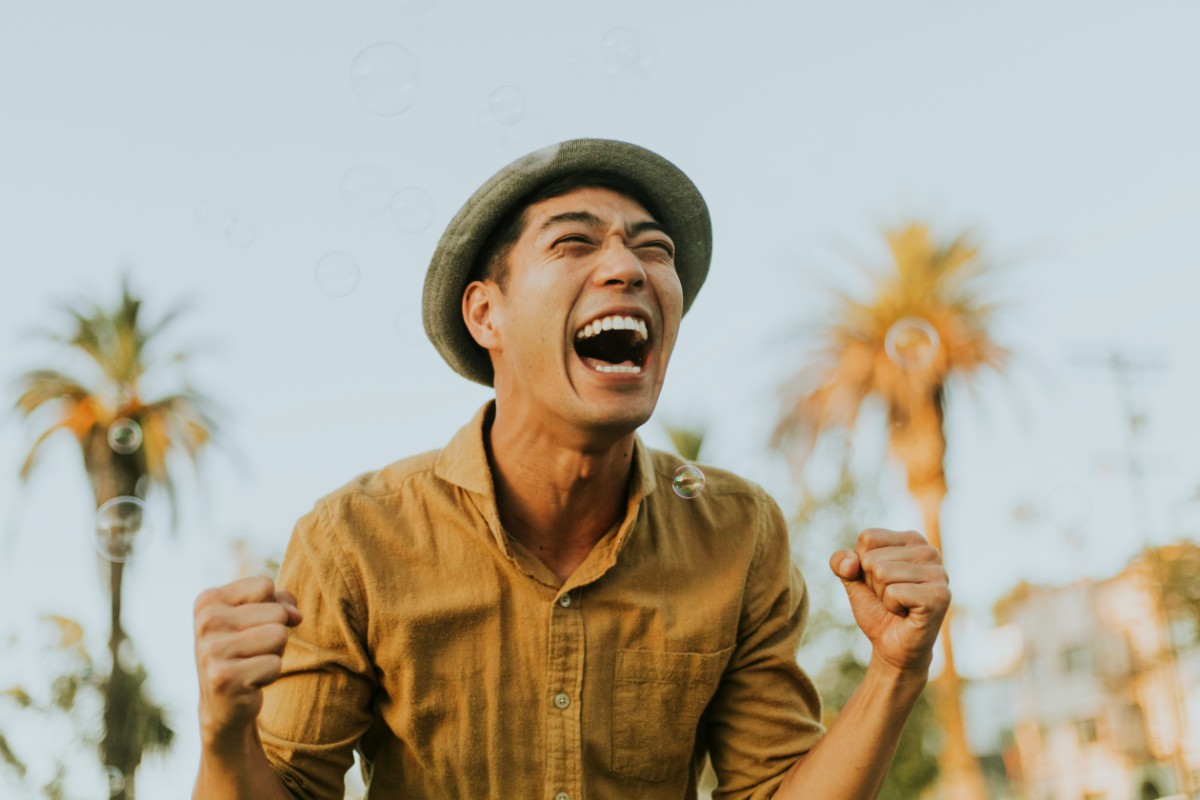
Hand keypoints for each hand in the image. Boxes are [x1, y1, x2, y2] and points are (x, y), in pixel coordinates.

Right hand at [193, 576, 301, 748]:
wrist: (224, 702)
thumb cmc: (247, 650)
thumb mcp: (260, 615)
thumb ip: (281, 601)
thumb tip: (295, 616)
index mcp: (208, 601)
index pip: (265, 585)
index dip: (272, 606)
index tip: (252, 627)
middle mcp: (205, 622)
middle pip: (277, 612)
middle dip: (275, 634)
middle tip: (252, 651)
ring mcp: (211, 650)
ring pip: (279, 635)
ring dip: (275, 653)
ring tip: (252, 664)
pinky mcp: (224, 677)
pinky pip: (274, 664)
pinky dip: (270, 674)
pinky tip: (249, 682)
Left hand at [830, 529, 949, 674]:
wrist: (893, 647)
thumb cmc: (877, 609)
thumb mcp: (852, 580)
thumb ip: (841, 562)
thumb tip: (850, 562)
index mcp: (912, 540)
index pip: (868, 538)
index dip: (863, 564)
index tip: (881, 582)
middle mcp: (929, 551)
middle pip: (873, 557)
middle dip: (873, 583)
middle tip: (891, 597)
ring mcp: (939, 573)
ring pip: (882, 572)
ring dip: (882, 595)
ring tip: (899, 604)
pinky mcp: (939, 595)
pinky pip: (894, 592)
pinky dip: (892, 606)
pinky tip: (906, 613)